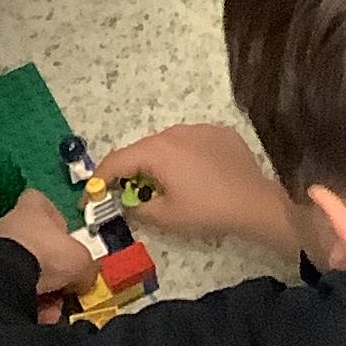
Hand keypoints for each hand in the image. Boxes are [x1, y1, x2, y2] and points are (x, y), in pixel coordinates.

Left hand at [0, 189, 100, 321]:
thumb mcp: (81, 260)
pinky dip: (20, 300)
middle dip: (48, 266)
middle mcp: (7, 224)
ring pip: (19, 269)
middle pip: (32, 241)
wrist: (4, 279)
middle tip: (61, 286)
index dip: (56, 220)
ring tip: (49, 309)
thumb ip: (86, 267)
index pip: (41, 203)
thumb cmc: (47, 255)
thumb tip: (84, 279)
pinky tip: (33, 314)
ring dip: (35, 288)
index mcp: (31, 209)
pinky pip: (6, 287)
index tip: (65, 240)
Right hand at [93, 124, 298, 259]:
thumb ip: (137, 208)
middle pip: (141, 150)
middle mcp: (175, 132)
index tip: (89, 198)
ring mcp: (200, 128)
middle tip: (125, 196)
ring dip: (158, 164)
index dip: (98, 181)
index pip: (116, 161)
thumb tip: (126, 203)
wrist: (256, 202)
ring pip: (167, 145)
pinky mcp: (220, 133)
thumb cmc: (207, 210)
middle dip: (129, 172)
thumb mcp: (165, 216)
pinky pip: (192, 143)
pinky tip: (195, 178)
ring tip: (163, 187)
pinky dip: (184, 158)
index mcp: (157, 150)